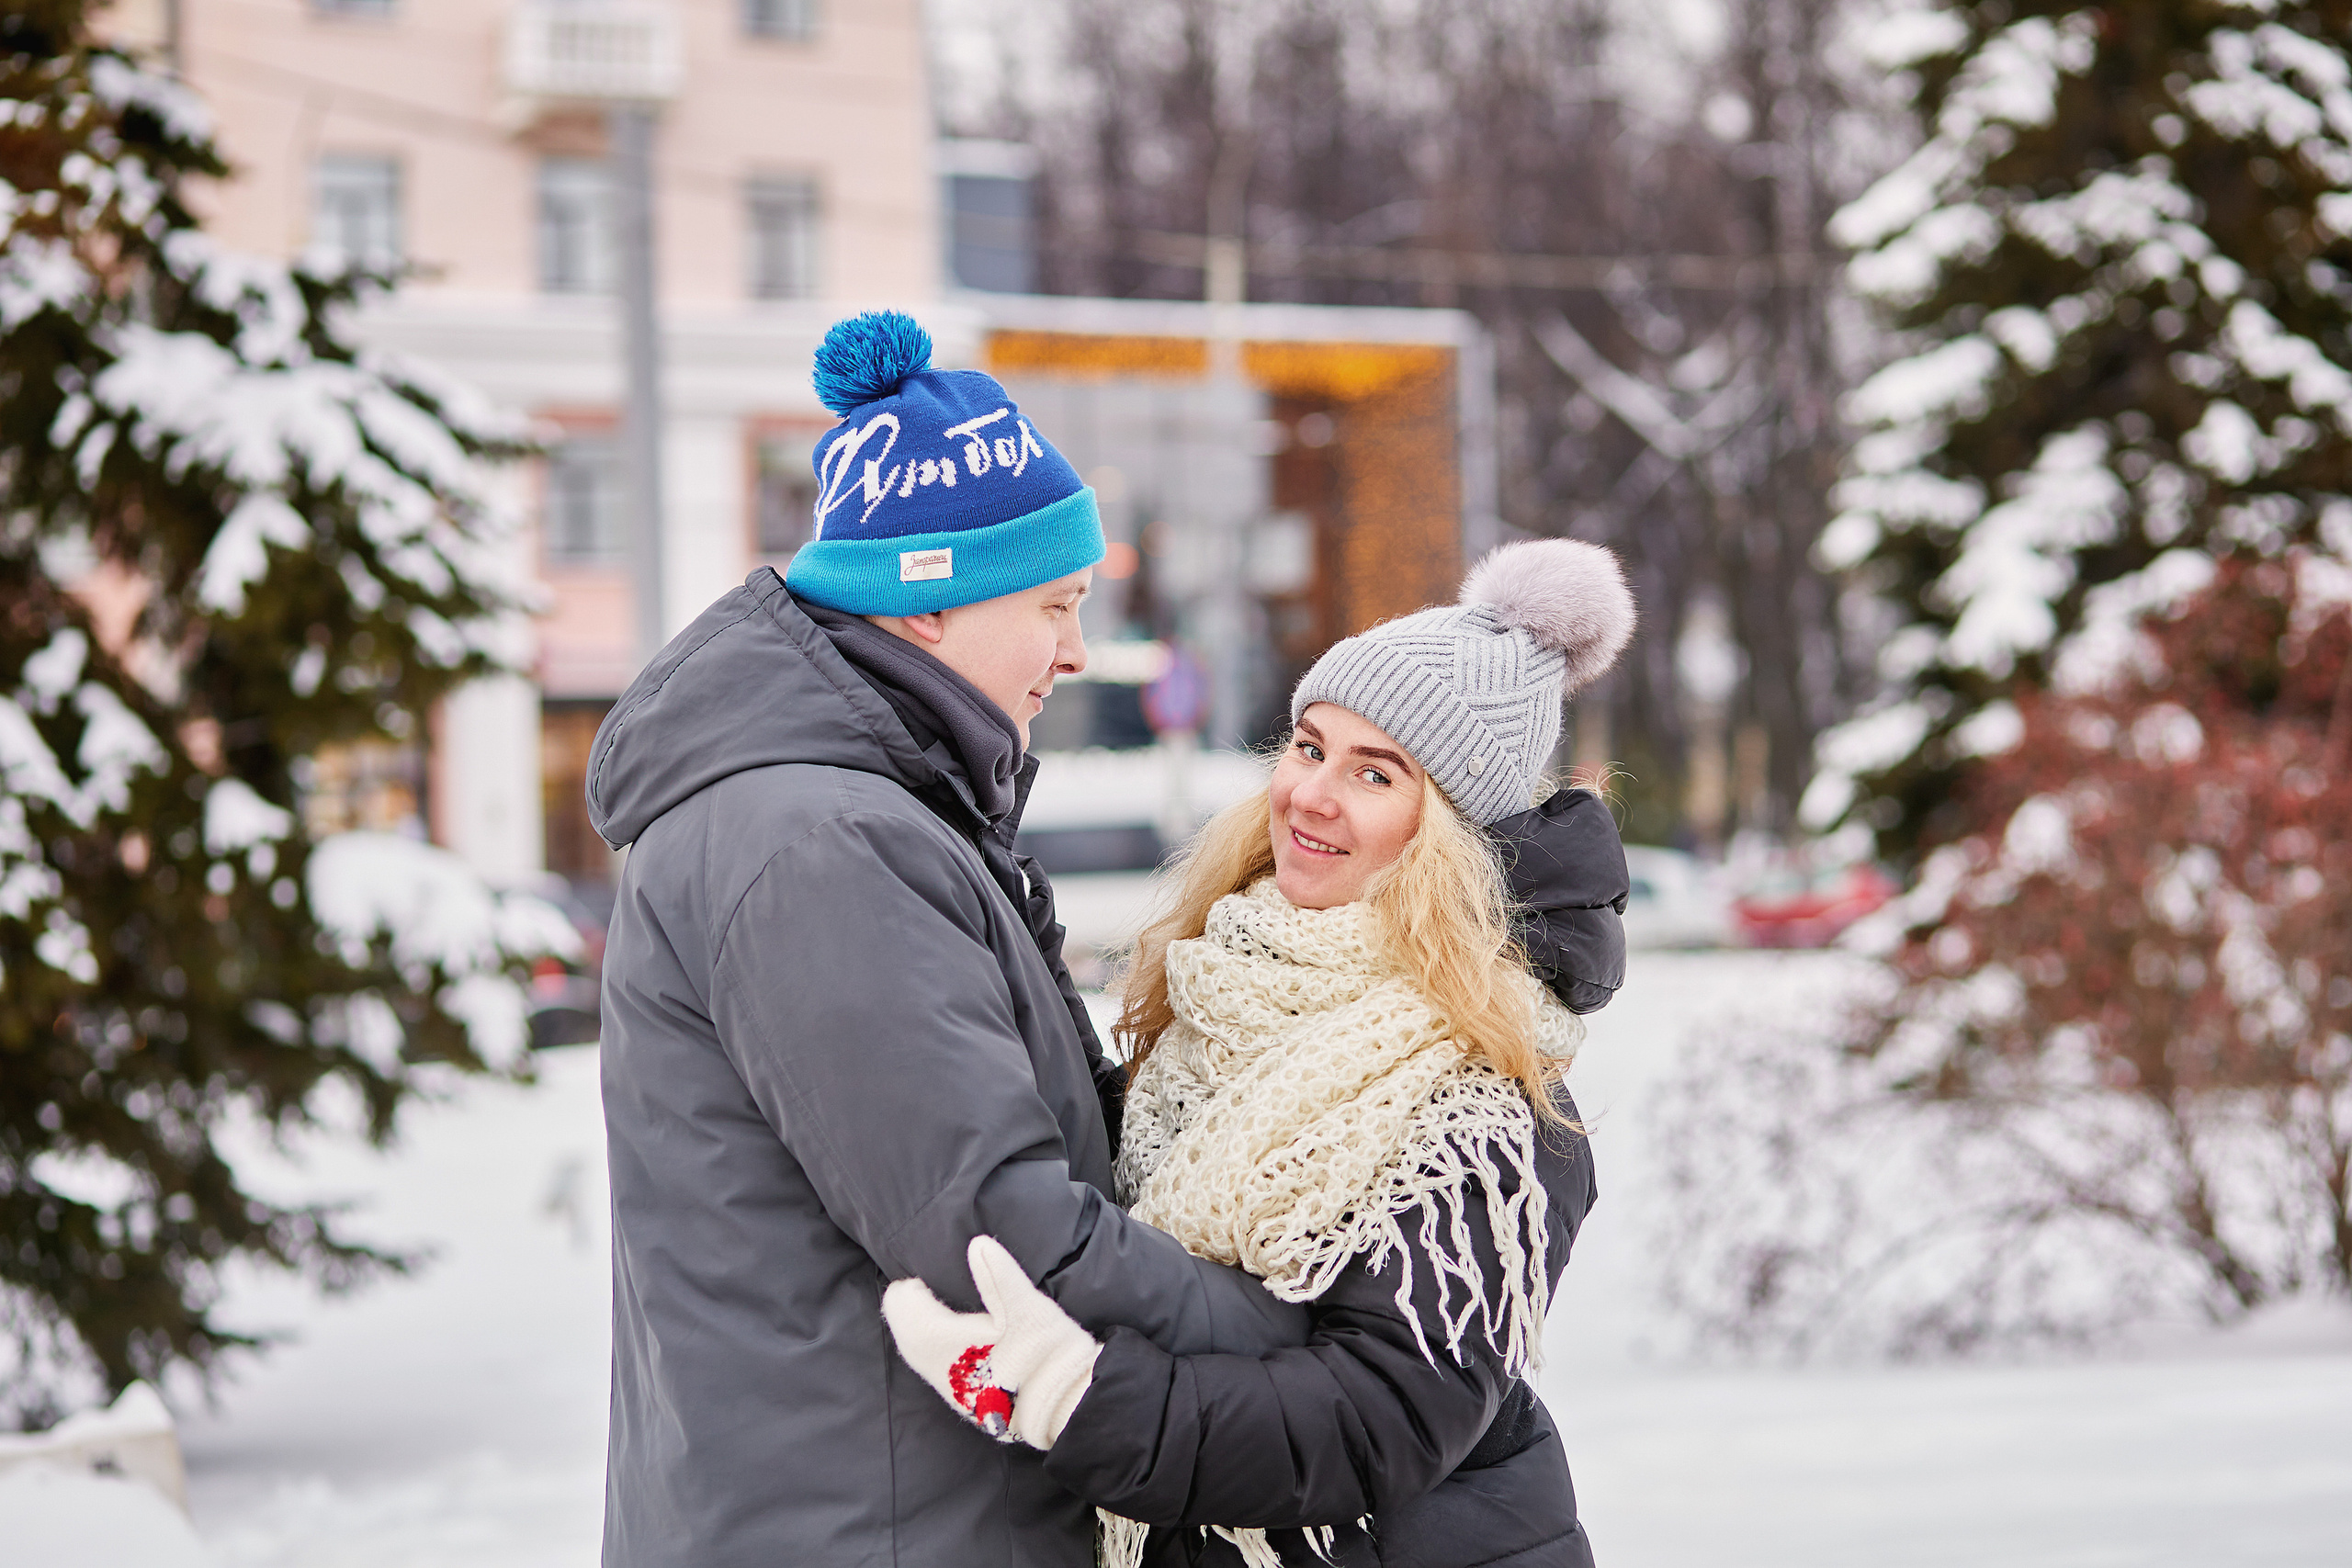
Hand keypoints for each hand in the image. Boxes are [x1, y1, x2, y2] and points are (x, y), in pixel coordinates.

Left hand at [881, 1235, 1101, 1448]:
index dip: (910, 1289)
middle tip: (924, 1286)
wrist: (1061, 1407)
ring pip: (915, 1352)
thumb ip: (1000, 1275)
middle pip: (904, 1330)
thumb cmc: (1044, 1354)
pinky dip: (928, 1347)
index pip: (904, 1307)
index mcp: (941, 1340)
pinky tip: (948, 1339)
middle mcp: (936, 1366)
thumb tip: (978, 1243)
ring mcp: (947, 1387)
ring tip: (934, 1307)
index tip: (925, 1277)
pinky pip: (930, 1367)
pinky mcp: (960, 1399)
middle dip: (909, 1306)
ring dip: (917, 1327)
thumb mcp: (1028, 1308)